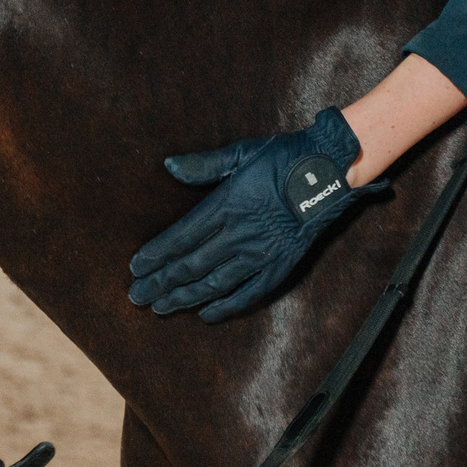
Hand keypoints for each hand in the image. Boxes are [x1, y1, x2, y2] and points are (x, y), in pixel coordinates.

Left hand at [129, 109, 371, 321]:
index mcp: (226, 205)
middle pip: (191, 265)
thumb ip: (204, 164)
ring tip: (161, 307)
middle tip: (137, 296)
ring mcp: (260, 254)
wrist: (330, 171)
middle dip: (161, 282)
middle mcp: (239, 234)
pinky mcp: (280, 266)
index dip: (156, 255)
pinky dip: (226, 306)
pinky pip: (248, 293)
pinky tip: (206, 314)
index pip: (181, 237)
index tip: (136, 268)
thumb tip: (169, 165)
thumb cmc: (284, 157)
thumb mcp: (242, 152)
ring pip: (214, 283)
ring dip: (185, 297)